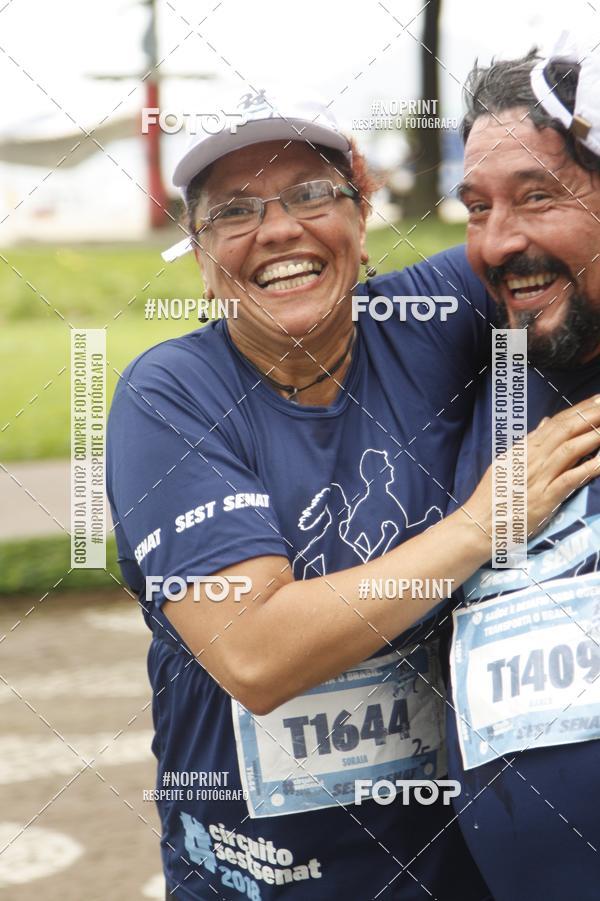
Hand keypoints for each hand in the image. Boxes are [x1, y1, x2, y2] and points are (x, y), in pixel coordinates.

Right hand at [464, 395, 599, 541]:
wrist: (478, 525)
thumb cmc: (492, 498)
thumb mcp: (506, 464)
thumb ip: (528, 443)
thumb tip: (545, 423)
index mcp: (523, 450)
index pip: (555, 423)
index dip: (578, 410)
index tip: (596, 400)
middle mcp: (531, 459)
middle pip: (565, 430)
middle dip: (589, 415)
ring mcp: (538, 478)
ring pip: (569, 449)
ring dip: (592, 435)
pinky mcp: (544, 498)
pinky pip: (570, 479)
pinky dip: (588, 468)